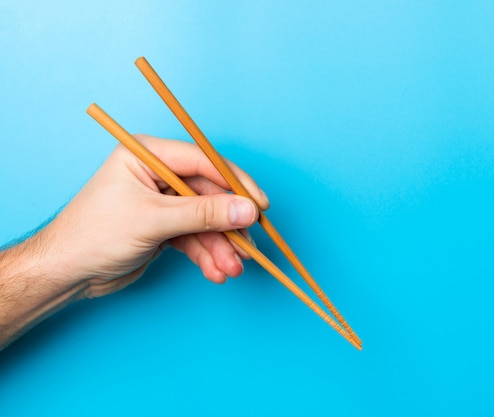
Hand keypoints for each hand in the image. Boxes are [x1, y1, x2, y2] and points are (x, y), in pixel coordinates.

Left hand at [44, 134, 269, 296]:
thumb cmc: (94, 235)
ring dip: (221, 246)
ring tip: (232, 268)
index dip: (235, 183)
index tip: (259, 204)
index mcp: (147, 155)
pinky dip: (207, 255)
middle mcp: (157, 175)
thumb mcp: (153, 221)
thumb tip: (247, 210)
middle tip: (248, 246)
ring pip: (205, 221)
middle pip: (209, 195)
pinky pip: (195, 238)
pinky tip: (216, 272)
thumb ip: (204, 214)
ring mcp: (162, 202)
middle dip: (228, 226)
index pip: (203, 162)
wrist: (66, 274)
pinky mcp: (164, 227)